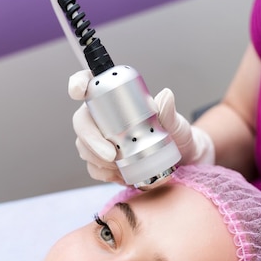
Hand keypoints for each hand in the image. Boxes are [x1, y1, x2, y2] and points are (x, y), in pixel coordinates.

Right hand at [69, 70, 214, 183]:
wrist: (183, 161)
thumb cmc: (179, 137)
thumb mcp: (178, 125)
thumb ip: (169, 113)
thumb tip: (165, 95)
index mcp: (118, 99)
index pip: (90, 84)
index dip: (78, 84)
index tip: (78, 91)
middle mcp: (105, 117)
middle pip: (82, 122)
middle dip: (89, 139)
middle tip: (111, 155)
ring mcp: (101, 140)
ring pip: (83, 146)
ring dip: (95, 158)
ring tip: (118, 168)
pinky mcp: (104, 162)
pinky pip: (93, 167)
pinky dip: (103, 173)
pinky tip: (118, 176)